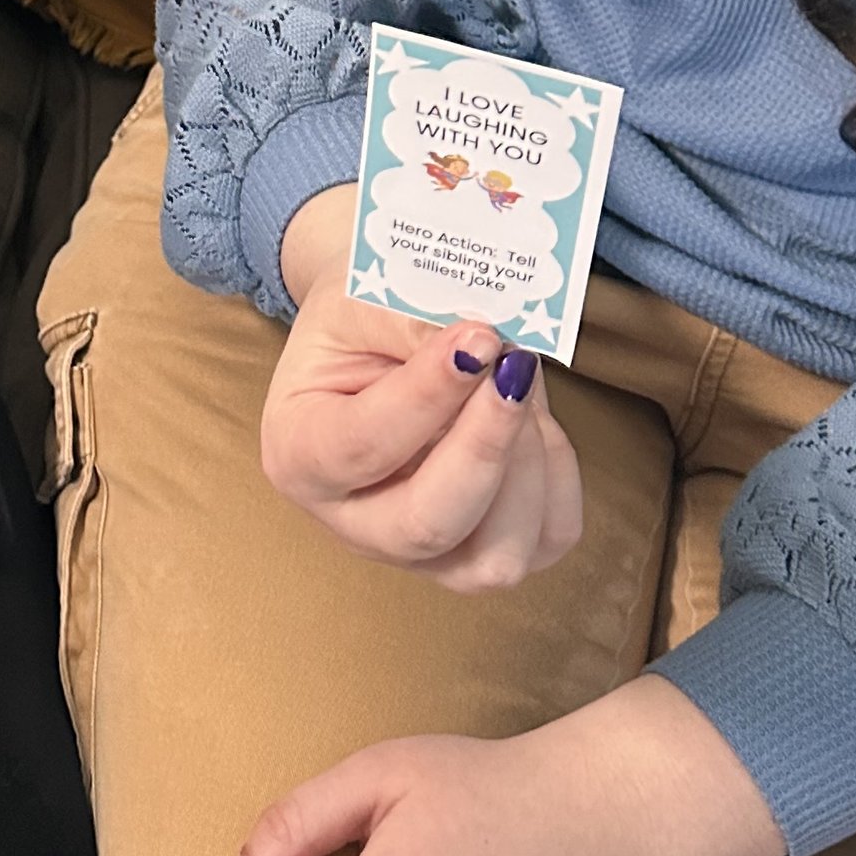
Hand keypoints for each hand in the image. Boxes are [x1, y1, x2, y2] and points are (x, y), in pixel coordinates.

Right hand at [263, 186, 581, 589]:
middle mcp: (353, 523)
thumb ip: (414, 324)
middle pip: (427, 525)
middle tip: (515, 366)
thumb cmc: (358, 317)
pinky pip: (545, 538)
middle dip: (485, 444)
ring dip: (528, 464)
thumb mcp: (362, 299)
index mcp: (299, 456)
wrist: (372, 334)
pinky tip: (536, 417)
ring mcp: (422, 552)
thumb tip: (490, 348)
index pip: (362, 445)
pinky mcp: (484, 554)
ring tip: (522, 383)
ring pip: (494, 557)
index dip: (428, 395)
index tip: (479, 335)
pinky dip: (557, 476)